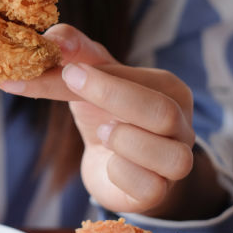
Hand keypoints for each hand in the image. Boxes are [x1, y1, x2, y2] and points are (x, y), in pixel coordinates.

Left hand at [0, 24, 194, 213]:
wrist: (112, 167)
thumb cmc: (104, 114)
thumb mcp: (88, 78)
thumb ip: (72, 52)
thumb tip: (50, 39)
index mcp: (168, 89)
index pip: (137, 79)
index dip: (98, 76)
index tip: (63, 68)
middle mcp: (182, 124)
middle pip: (162, 112)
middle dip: (112, 97)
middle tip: (70, 83)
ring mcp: (176, 162)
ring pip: (169, 156)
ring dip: (125, 141)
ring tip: (103, 132)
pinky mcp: (160, 193)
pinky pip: (149, 187)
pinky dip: (122, 174)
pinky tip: (110, 163)